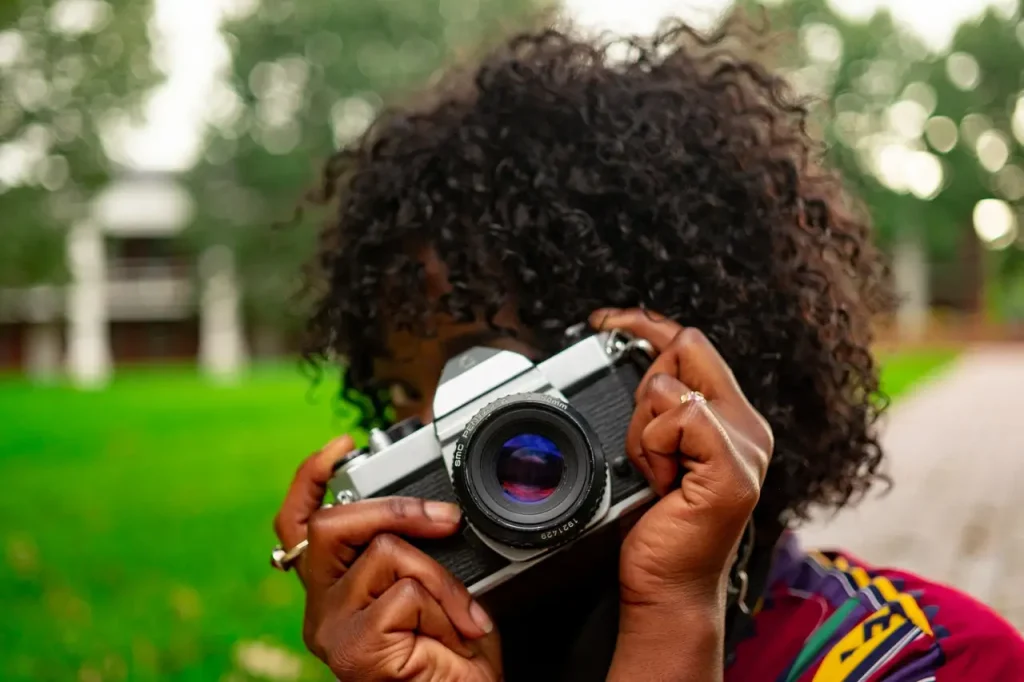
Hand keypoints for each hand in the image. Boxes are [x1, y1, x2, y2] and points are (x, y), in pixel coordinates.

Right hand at [273, 436, 501, 680]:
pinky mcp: (354, 650)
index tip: (341, 444)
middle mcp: (321, 609)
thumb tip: (431, 508)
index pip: (299, 525)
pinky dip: (444, 609)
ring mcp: (332, 630)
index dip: (311, 478)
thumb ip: (410, 550)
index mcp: (334, 589)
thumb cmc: (453, 655)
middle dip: (397, 509)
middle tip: (447, 520)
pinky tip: (451, 639)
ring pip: (384, 553)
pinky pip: (406, 593)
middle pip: (330, 525)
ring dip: (441, 580)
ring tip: (460, 616)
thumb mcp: (429, 587)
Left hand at [590, 309, 772, 680]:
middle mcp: (747, 424)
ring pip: (670, 386)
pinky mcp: (734, 469)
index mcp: (730, 416)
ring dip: (641, 429)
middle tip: (643, 446)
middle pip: (683, 350)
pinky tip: (662, 482)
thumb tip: (637, 360)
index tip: (604, 322)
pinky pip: (679, 418)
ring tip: (653, 472)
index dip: (646, 325)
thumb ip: (657, 407)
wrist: (666, 586)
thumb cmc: (655, 524)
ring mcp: (746, 446)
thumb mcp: (652, 450)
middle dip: (641, 391)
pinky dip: (652, 447)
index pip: (691, 343)